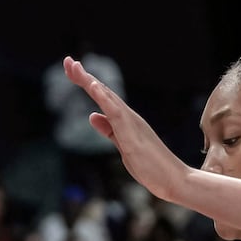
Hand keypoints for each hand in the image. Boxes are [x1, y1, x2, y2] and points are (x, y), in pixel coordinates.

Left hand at [63, 57, 189, 203]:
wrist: (173, 179)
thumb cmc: (151, 166)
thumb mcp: (122, 145)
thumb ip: (108, 130)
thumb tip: (93, 116)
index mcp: (124, 120)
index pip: (103, 98)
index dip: (87, 83)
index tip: (72, 70)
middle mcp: (128, 116)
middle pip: (103, 92)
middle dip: (84, 76)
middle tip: (67, 61)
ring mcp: (130, 123)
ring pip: (108, 97)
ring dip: (91, 81)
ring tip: (75, 67)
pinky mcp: (131, 134)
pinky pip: (116, 112)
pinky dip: (104, 98)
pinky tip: (93, 86)